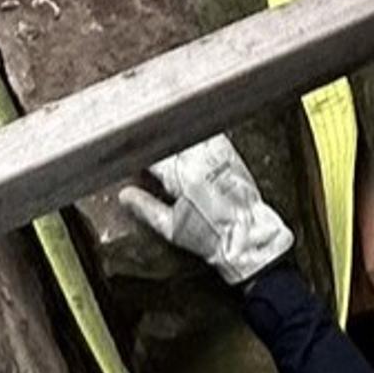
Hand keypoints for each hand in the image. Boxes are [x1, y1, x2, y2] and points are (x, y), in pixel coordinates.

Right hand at [120, 135, 295, 284]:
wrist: (248, 239)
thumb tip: (125, 195)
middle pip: (169, 140)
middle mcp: (200, 160)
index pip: (152, 154)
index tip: (133, 158)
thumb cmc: (211, 238)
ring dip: (176, 139)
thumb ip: (145, 208)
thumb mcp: (171, 229)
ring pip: (189, 133)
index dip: (140, 154)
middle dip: (156, 144)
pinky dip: (197, 138)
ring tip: (169, 149)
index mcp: (182, 177)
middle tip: (149, 153)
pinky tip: (192, 146)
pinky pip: (210, 135)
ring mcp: (217, 155)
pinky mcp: (231, 155)